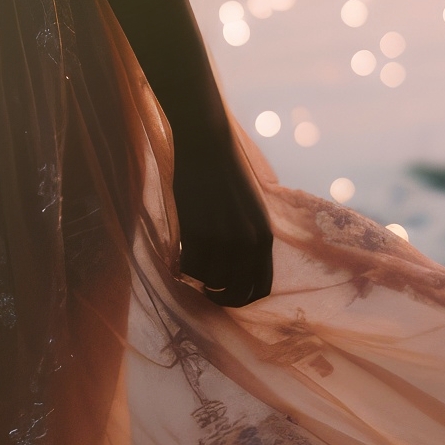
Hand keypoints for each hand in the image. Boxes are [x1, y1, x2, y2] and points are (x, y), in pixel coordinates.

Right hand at [171, 129, 273, 306]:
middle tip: (205, 290)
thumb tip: (237, 271)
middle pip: (237, 293)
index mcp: (264, 236)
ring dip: (198, 277)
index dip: (242, 298)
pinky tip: (180, 251)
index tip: (227, 294)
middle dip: (220, 297)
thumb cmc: (225, 175)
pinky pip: (190, 266)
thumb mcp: (251, 209)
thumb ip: (250, 239)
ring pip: (210, 281)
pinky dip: (183, 265)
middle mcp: (249, 242)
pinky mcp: (199, 231)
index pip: (261, 288)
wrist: (206, 146)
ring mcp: (224, 238)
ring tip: (190, 260)